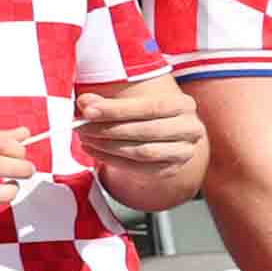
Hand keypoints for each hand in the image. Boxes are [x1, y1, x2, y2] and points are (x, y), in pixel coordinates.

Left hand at [74, 81, 203, 180]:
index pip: (149, 107)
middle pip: (145, 130)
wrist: (159, 137)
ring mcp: (183, 152)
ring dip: (108, 146)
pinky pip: (138, 167)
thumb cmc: (141, 114)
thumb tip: (84, 102)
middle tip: (80, 126)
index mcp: (184, 105)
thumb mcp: (127, 103)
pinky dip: (111, 159)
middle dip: (108, 129)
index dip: (116, 109)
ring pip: (142, 151)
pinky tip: (93, 150)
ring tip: (85, 138)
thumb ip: (105, 101)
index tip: (88, 110)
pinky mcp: (170, 169)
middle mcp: (190, 129)